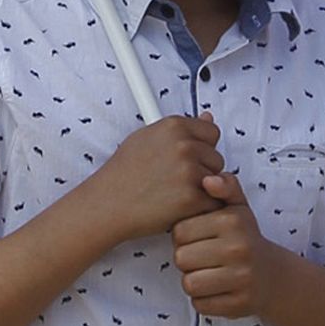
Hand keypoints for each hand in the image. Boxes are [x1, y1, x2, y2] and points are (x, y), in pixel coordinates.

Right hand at [89, 114, 220, 245]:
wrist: (107, 204)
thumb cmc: (123, 174)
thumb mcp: (146, 138)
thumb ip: (180, 129)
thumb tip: (207, 117)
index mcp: (173, 126)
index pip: (211, 132)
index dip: (201, 148)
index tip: (186, 158)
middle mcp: (183, 145)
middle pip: (216, 158)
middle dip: (202, 170)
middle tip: (175, 180)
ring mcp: (189, 172)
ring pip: (217, 181)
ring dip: (202, 189)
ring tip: (174, 192)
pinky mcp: (192, 198)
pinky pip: (213, 202)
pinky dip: (200, 208)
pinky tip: (177, 206)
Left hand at [172, 170, 269, 317]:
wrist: (273, 276)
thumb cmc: (245, 238)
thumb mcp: (238, 207)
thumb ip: (226, 186)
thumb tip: (208, 179)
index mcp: (232, 221)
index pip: (180, 231)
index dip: (184, 237)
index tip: (199, 238)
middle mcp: (238, 248)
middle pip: (181, 258)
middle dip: (187, 259)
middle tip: (203, 258)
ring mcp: (240, 278)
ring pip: (189, 283)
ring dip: (193, 281)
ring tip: (208, 273)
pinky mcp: (238, 304)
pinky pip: (200, 305)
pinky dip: (203, 300)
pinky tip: (217, 290)